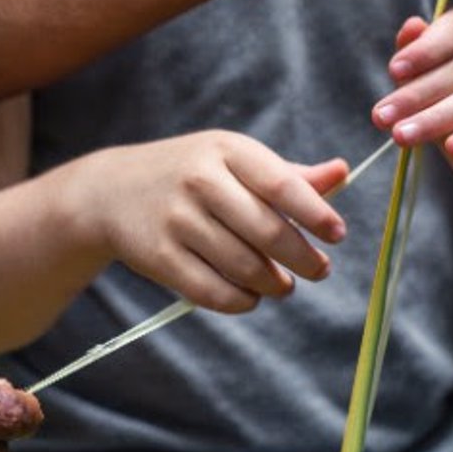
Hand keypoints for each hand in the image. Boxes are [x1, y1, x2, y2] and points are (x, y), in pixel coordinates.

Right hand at [78, 131, 348, 312]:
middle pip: (268, 231)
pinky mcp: (159, 257)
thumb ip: (288, 175)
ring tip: (283, 285)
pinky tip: (251, 295)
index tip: (337, 235)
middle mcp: (200, 181)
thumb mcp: (232, 160)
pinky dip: (241, 300)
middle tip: (319, 269)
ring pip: (243, 266)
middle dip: (302, 258)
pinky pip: (213, 291)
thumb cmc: (188, 174)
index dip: (316, 214)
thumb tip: (343, 173)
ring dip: (273, 283)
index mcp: (227, 150)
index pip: (282, 185)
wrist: (109, 192)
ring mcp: (176, 219)